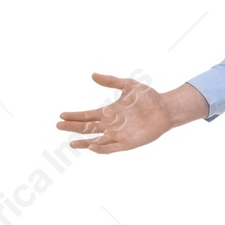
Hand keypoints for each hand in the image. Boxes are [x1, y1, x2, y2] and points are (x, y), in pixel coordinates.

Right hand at [57, 73, 175, 153]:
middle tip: (58, 126)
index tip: (61, 115)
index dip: (74, 116)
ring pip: (96, 141)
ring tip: (71, 143)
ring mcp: (118, 135)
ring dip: (84, 142)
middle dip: (72, 127)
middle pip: (87, 128)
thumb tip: (92, 75)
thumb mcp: (128, 85)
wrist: (165, 108)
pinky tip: (92, 146)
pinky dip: (101, 148)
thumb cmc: (148, 96)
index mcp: (108, 112)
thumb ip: (111, 81)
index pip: (86, 116)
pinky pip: (111, 148)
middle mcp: (110, 125)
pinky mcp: (127, 143)